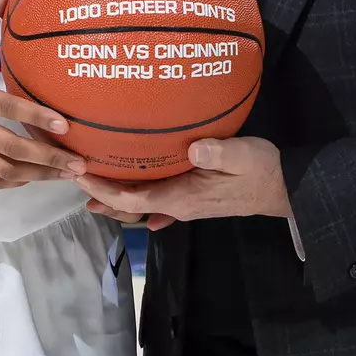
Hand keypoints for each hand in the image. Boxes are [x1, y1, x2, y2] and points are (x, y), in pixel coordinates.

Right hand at [0, 0, 85, 187]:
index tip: (66, 126)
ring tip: (67, 176)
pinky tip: (34, 178)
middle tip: (80, 165)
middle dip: (49, 158)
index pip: (8, 108)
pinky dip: (13, 181)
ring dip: (39, 175)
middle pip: (12, 148)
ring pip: (4, 170)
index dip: (38, 118)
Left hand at [78, 137, 292, 230]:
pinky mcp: (193, 199)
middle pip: (129, 204)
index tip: (80, 173)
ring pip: (140, 204)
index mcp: (182, 197)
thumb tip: (193, 149)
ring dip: (114, 196)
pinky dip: (138, 201)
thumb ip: (218, 152)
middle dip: (99, 192)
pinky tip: (130, 205)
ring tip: (89, 186)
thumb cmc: (263, 170)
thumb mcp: (244, 154)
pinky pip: (157, 202)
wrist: (285, 189)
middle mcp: (178, 205)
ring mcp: (185, 204)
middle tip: (71, 175)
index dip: (103, 188)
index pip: (132, 198)